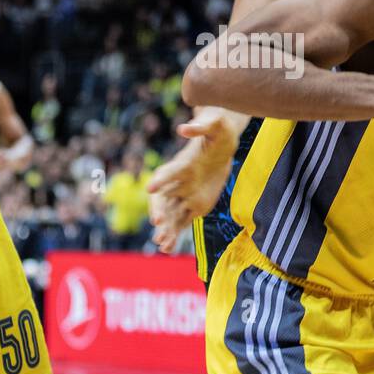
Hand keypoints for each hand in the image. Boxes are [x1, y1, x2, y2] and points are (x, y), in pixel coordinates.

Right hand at [147, 107, 239, 252]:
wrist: (223, 145)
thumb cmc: (217, 129)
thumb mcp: (214, 124)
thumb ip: (200, 127)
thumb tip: (184, 129)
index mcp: (181, 164)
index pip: (168, 173)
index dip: (160, 180)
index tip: (150, 188)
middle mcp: (178, 182)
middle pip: (165, 199)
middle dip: (160, 211)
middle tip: (157, 223)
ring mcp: (185, 195)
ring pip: (171, 214)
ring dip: (166, 228)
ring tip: (161, 244)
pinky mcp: (194, 206)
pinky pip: (182, 222)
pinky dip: (175, 234)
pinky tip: (167, 249)